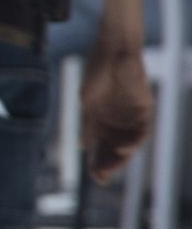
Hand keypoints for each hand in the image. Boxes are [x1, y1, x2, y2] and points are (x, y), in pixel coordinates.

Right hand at [84, 44, 151, 183]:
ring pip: (129, 144)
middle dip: (109, 164)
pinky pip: (141, 132)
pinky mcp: (144, 110)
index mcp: (100, 119)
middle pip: (114, 148)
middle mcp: (117, 120)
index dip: (97, 161)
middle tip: (101, 177)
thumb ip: (88, 124)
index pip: (100, 146)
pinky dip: (133, 143)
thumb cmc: (97, 71)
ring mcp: (131, 116)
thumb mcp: (87, 101)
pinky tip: (123, 148)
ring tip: (111, 169)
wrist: (114, 51)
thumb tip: (84, 146)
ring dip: (121, 158)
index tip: (93, 175)